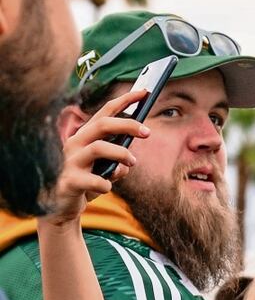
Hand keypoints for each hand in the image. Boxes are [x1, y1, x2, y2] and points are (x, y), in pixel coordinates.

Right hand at [42, 88, 147, 226]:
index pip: (106, 112)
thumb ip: (117, 161)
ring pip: (99, 148)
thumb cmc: (86, 181)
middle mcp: (76, 143)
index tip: (144, 92)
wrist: (61, 206)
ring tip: (132, 163)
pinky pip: (94, 180)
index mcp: (86, 136)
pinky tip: (108, 187)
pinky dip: (106, 183)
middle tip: (148, 132)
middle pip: (103, 125)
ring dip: (121, 154)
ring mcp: (71, 161)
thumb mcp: (106, 168)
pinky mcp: (70, 181)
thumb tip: (129, 162)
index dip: (125, 100)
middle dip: (128, 125)